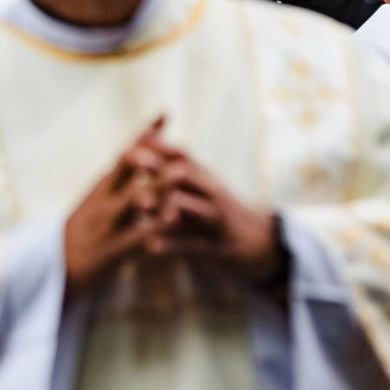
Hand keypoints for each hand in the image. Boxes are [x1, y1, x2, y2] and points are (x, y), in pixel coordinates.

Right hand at [63, 118, 171, 291]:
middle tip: (170, 145)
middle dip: (149, 154)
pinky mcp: (110, 251)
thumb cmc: (87, 231)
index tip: (166, 113)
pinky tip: (173, 218)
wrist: (58, 271)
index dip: (144, 133)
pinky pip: (135, 237)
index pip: (123, 152)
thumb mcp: (100, 200)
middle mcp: (103, 200)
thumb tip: (147, 151)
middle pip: (124, 170)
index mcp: (102, 186)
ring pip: (132, 199)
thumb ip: (123, 179)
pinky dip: (155, 226)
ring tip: (179, 173)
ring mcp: (106, 224)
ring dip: (158, 184)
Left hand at [137, 147, 284, 286]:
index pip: (181, 154)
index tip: (130, 141)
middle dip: (160, 169)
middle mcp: (211, 194)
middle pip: (187, 175)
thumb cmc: (219, 211)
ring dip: (166, 205)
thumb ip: (175, 168)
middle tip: (134, 164)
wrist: (259, 244)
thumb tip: (144, 142)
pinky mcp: (216, 249)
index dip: (156, 146)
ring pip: (192, 209)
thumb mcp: (201, 186)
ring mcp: (215, 221)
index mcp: (204, 177)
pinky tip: (151, 246)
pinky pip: (193, 246)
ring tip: (140, 205)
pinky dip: (172, 246)